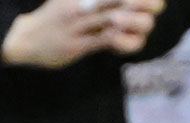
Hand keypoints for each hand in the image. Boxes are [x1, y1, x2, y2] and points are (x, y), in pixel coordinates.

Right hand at [1, 0, 163, 66]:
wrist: (26, 39)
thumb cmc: (58, 21)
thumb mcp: (75, 1)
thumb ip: (100, 2)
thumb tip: (131, 6)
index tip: (154, 0)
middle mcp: (82, 4)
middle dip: (147, 4)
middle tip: (156, 8)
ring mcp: (79, 24)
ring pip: (118, 19)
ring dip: (139, 23)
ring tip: (143, 26)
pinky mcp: (78, 44)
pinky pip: (109, 41)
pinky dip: (127, 42)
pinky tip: (130, 41)